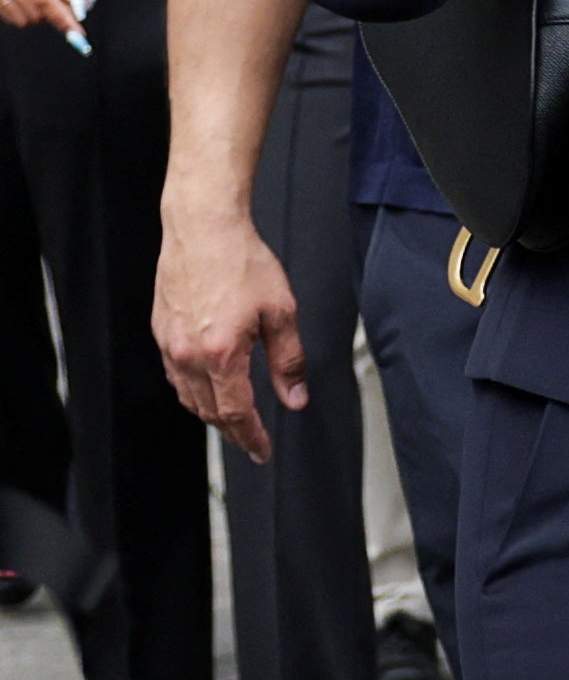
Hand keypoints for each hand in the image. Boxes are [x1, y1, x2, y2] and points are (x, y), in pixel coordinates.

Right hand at [0, 0, 78, 34]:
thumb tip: (78, 2)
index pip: (46, 1)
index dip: (64, 21)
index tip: (80, 37)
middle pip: (33, 13)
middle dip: (56, 14)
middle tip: (71, 3)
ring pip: (19, 17)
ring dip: (39, 14)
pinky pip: (4, 11)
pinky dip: (22, 10)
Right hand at [153, 208, 303, 462]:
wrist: (204, 228)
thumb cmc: (242, 262)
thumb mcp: (281, 312)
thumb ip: (289, 360)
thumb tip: (295, 397)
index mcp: (220, 354)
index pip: (236, 413)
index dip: (252, 437)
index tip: (263, 451)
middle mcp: (188, 355)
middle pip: (209, 411)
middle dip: (234, 431)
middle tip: (253, 441)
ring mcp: (170, 344)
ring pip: (189, 397)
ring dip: (212, 414)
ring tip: (234, 421)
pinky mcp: (162, 331)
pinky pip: (176, 376)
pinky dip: (194, 391)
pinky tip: (208, 388)